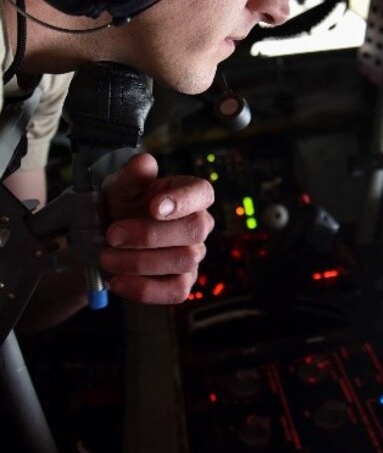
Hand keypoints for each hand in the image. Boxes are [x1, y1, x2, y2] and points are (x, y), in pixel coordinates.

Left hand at [99, 152, 213, 303]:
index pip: (203, 193)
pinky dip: (144, 289)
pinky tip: (117, 282)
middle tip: (112, 235)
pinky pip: (175, 292)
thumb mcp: (121, 187)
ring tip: (106, 257)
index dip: (183, 200)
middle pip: (195, 230)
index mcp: (191, 193)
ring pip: (183, 261)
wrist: (106, 239)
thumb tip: (144, 162)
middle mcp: (199, 223)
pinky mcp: (183, 283)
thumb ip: (132, 175)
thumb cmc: (122, 204)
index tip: (153, 207)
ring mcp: (194, 255)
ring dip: (140, 262)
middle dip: (150, 235)